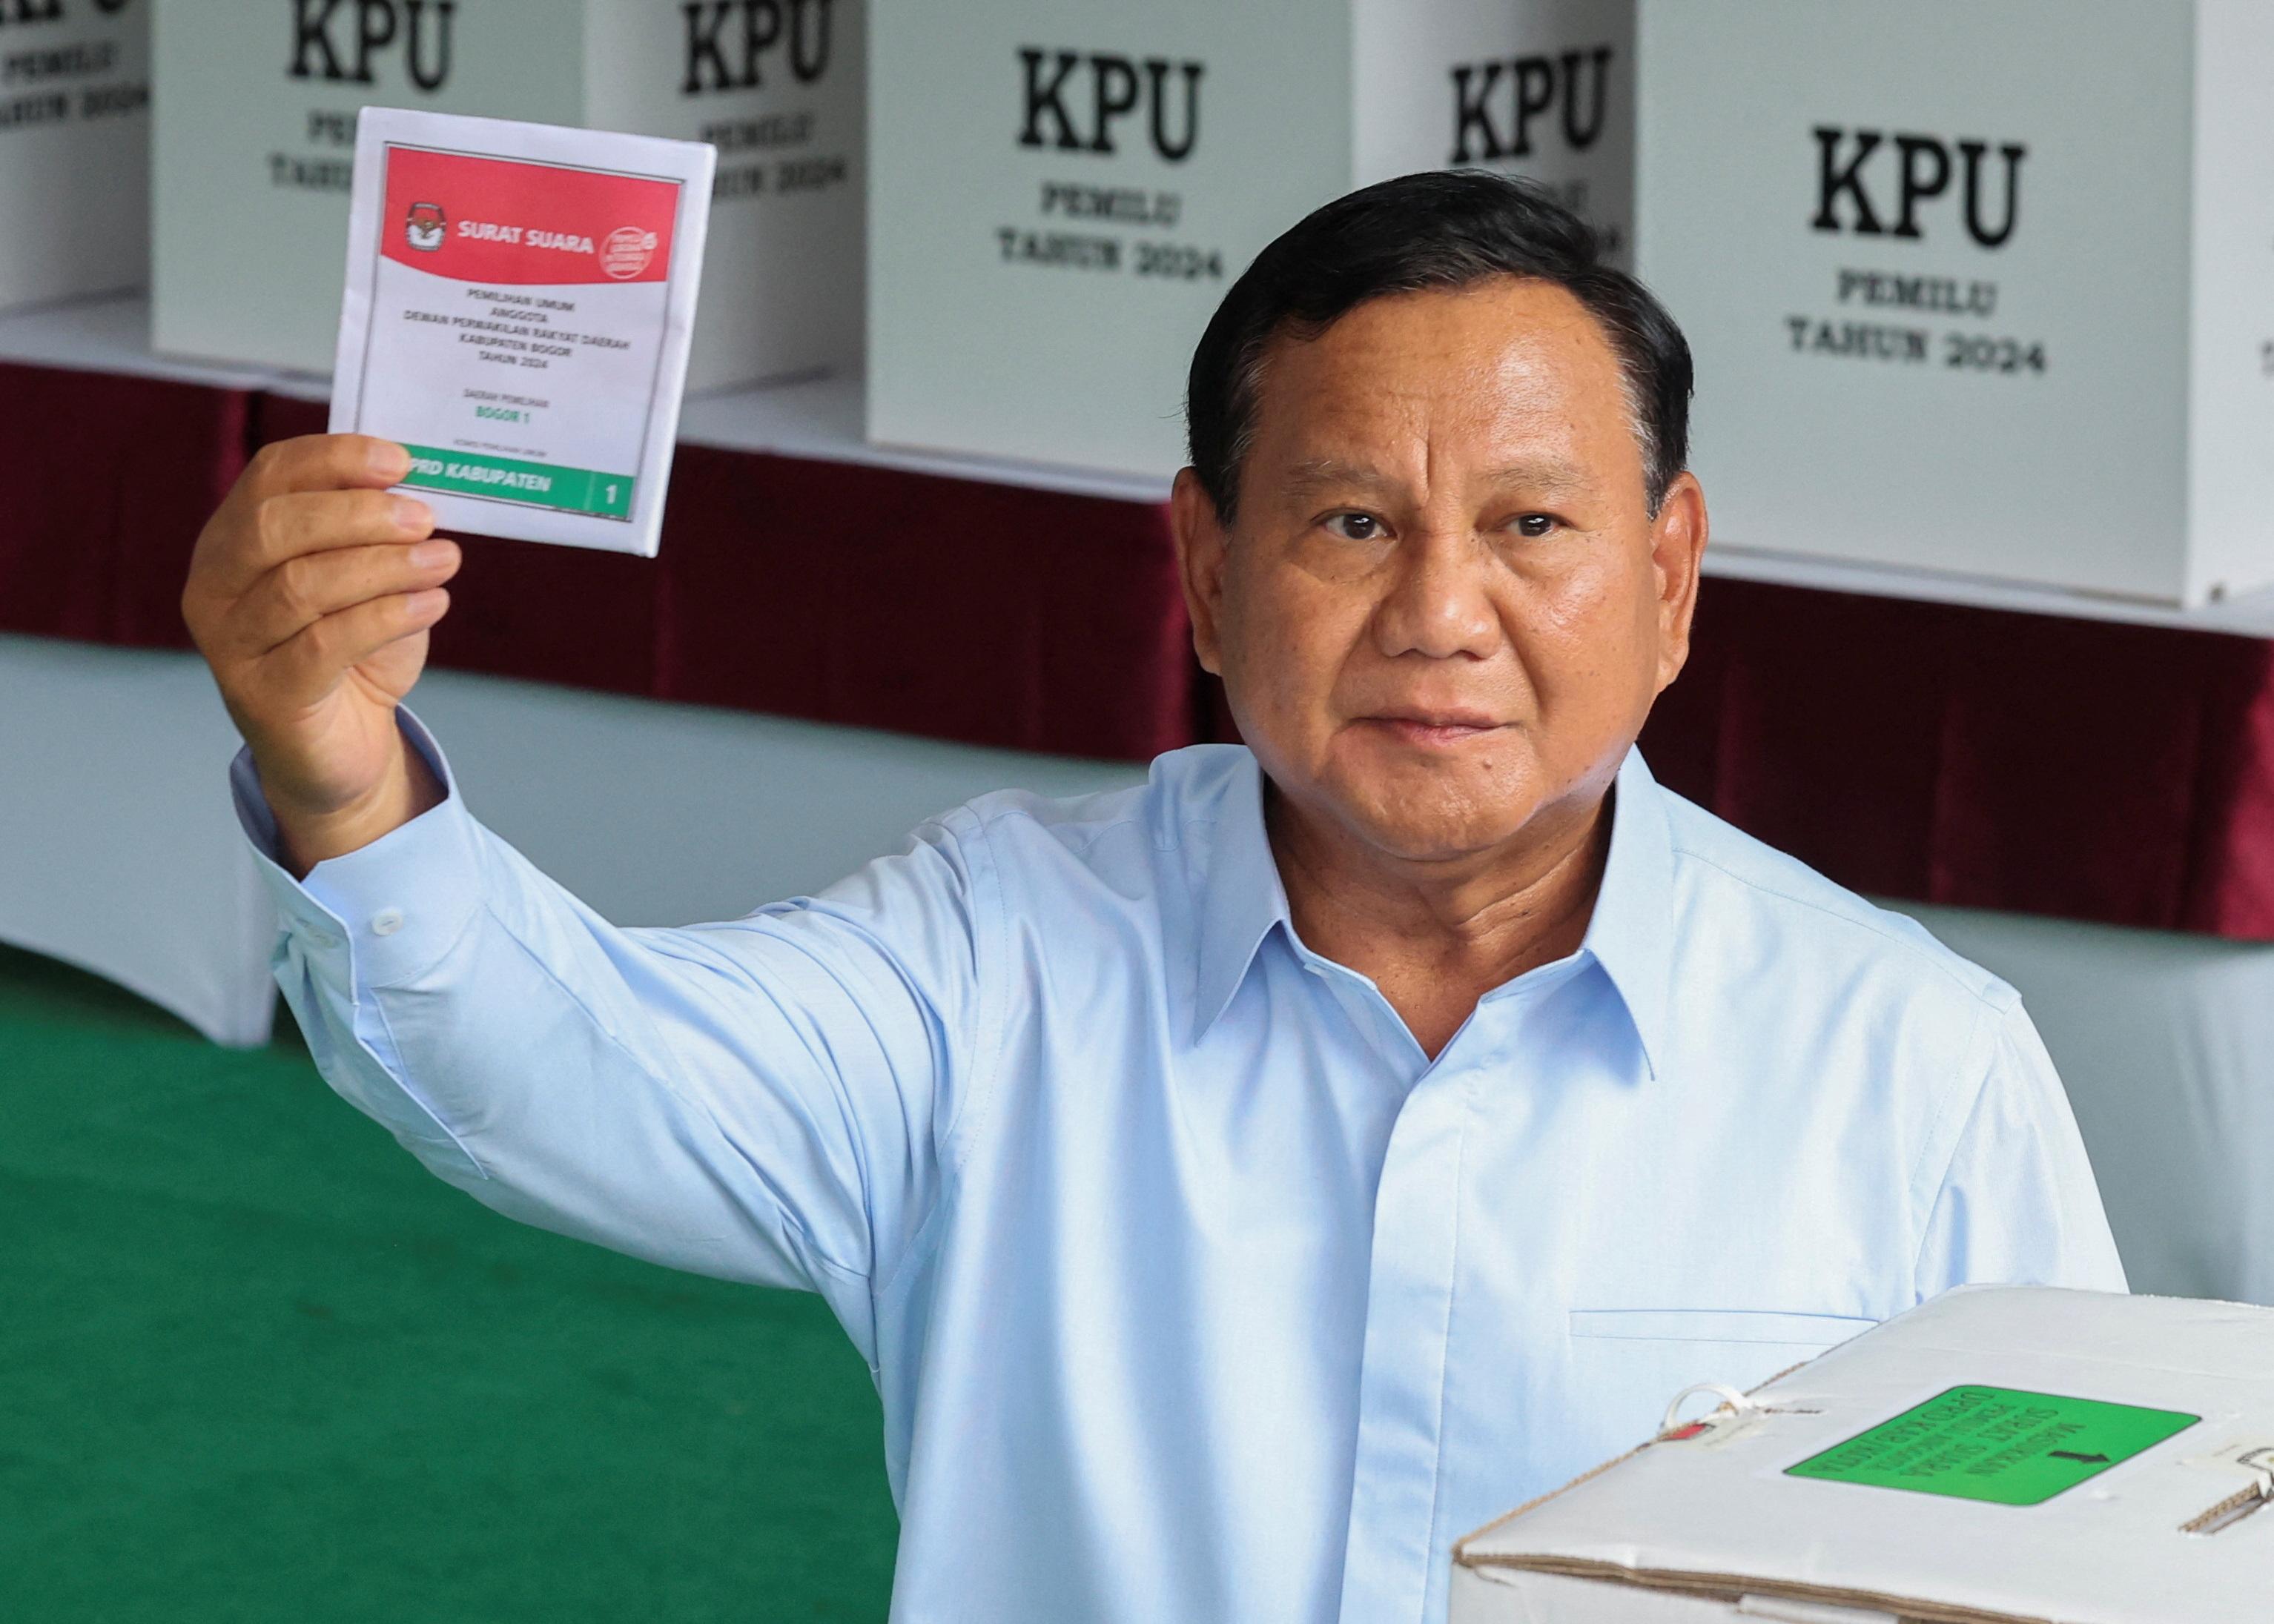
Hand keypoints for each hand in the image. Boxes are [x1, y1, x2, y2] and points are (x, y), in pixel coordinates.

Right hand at [182, 434, 460, 875]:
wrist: (341, 751)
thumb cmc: (354, 654)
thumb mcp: (369, 583)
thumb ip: (380, 539)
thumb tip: (421, 496)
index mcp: (232, 541)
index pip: (270, 476)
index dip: (333, 458)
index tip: (399, 461)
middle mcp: (215, 587)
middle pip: (274, 526)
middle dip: (358, 513)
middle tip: (424, 518)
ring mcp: (230, 644)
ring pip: (302, 585)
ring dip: (384, 565)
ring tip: (444, 559)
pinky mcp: (264, 695)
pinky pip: (325, 643)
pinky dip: (387, 616)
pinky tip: (432, 604)